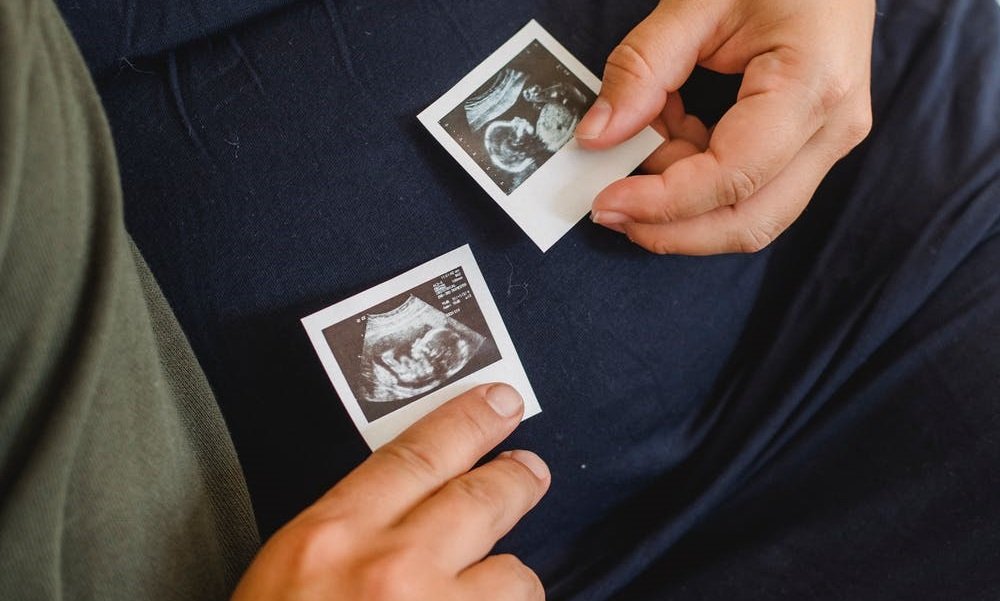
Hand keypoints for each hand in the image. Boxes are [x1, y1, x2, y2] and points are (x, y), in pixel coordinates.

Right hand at [231, 384, 548, 600]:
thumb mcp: (292, 571)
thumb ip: (354, 528)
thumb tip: (424, 495)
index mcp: (331, 539)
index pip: (418, 455)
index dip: (468, 422)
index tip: (500, 403)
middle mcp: (390, 573)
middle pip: (483, 499)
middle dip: (516, 480)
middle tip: (529, 471)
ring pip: (514, 578)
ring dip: (506, 587)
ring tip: (481, 597)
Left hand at [577, 0, 874, 254]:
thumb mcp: (696, 0)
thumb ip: (641, 68)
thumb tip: (598, 135)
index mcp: (812, 86)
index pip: (731, 179)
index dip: (662, 203)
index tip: (606, 200)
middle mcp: (832, 127)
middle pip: (748, 222)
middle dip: (671, 228)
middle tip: (610, 207)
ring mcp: (827, 140)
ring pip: (748, 214)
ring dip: (682, 201)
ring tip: (642, 144)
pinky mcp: (809, 143)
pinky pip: (748, 188)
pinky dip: (696, 178)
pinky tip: (671, 136)